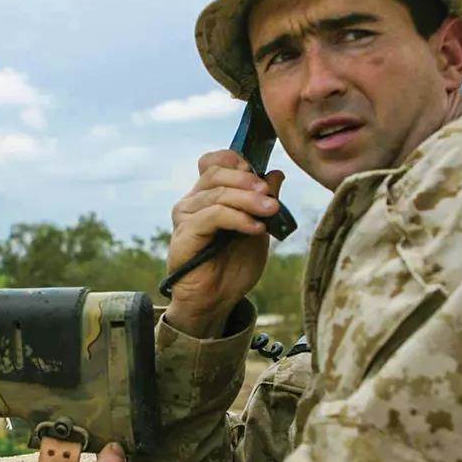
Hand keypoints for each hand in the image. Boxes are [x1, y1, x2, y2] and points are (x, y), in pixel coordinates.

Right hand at [165, 150, 284, 337]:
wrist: (217, 300)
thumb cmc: (234, 265)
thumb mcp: (258, 228)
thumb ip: (264, 201)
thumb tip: (276, 174)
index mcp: (207, 195)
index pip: (213, 162)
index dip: (235, 160)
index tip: (260, 173)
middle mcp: (192, 201)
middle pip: (216, 173)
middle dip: (247, 180)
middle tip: (269, 194)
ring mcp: (185, 216)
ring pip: (217, 194)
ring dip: (248, 200)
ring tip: (270, 212)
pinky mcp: (184, 234)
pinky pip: (213, 216)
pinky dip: (238, 218)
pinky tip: (255, 228)